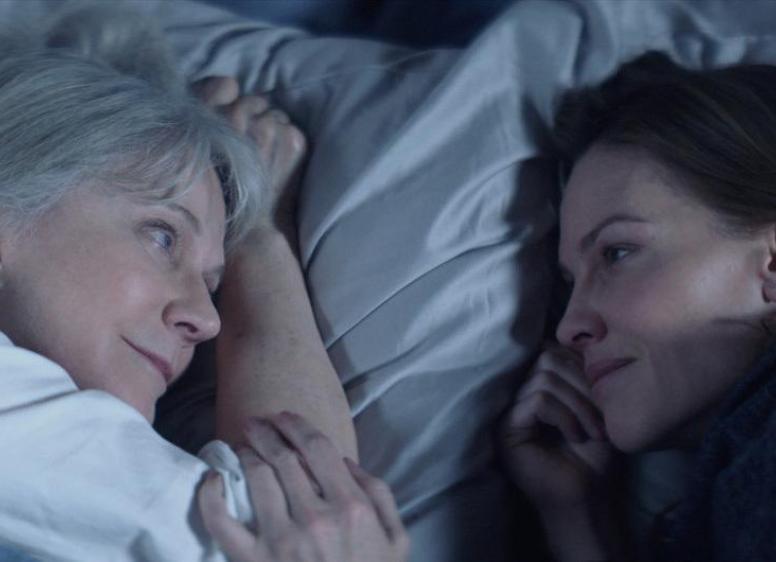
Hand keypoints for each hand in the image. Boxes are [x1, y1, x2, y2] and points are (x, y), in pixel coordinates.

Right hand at [192, 76, 306, 240]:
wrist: (254, 231)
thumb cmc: (221, 199)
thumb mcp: (199, 158)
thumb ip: (206, 121)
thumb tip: (228, 90)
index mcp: (207, 116)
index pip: (225, 86)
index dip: (231, 102)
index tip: (234, 120)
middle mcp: (238, 114)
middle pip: (255, 100)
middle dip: (255, 117)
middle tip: (252, 147)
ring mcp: (268, 125)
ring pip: (276, 115)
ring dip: (273, 129)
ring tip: (266, 157)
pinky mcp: (293, 138)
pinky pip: (292, 129)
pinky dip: (289, 142)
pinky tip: (279, 164)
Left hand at [198, 412, 408, 561]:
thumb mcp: (396, 539)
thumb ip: (378, 493)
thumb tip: (345, 461)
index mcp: (351, 507)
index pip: (317, 448)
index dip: (297, 425)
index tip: (285, 416)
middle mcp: (315, 519)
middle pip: (283, 457)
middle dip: (266, 432)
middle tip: (256, 423)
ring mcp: (281, 541)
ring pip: (255, 478)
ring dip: (246, 454)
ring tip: (242, 446)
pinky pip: (221, 522)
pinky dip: (211, 495)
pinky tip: (213, 478)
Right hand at [500, 342, 613, 510]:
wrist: (588, 496)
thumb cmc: (593, 455)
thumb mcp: (593, 404)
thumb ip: (580, 373)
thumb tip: (577, 338)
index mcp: (536, 385)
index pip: (551, 351)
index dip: (580, 366)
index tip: (602, 396)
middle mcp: (517, 394)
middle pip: (547, 358)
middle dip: (582, 384)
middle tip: (600, 417)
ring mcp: (508, 411)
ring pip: (544, 378)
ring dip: (578, 404)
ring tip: (591, 431)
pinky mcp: (506, 429)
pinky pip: (538, 400)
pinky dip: (564, 416)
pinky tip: (575, 437)